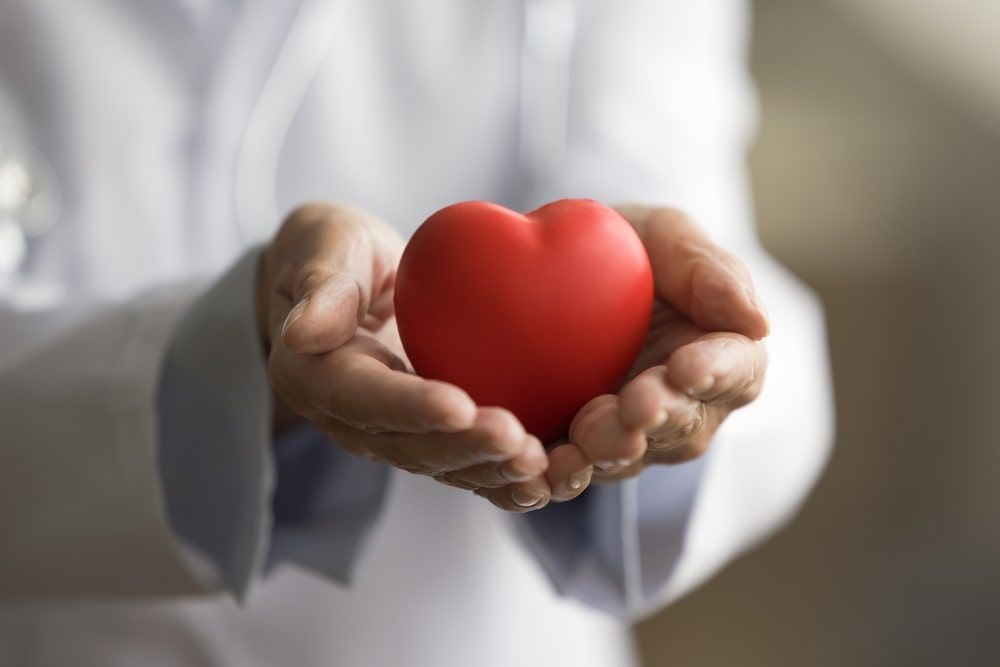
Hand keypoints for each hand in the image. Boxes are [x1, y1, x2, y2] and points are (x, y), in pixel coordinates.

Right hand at [257, 204, 555, 511]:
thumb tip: (301, 332)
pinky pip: (466, 461)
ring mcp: (393, 432)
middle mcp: (353, 419)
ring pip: (443, 464)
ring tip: (543, 466)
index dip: (410, 407)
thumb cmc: (334, 249)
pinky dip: (504, 475)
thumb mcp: (323, 245)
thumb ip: (320, 284)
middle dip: (465, 448)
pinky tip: (551, 476)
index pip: (364, 398)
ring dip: (492, 471)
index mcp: (317, 376)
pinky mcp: (429, 433)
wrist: (346, 283)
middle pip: (410, 446)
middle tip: (518, 441)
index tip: (459, 405)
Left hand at [559, 205, 769, 482]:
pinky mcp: (580, 449)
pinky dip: (564, 473)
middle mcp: (685, 405)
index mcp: (721, 353)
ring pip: (633, 455)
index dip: (716, 373)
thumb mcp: (665, 236)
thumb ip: (710, 271)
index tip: (687, 367)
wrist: (557, 269)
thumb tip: (759, 324)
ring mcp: (633, 433)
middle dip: (660, 415)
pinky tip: (547, 464)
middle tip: (637, 405)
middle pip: (684, 424)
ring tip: (588, 434)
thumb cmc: (627, 246)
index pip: (736, 371)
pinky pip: (577, 472)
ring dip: (611, 448)